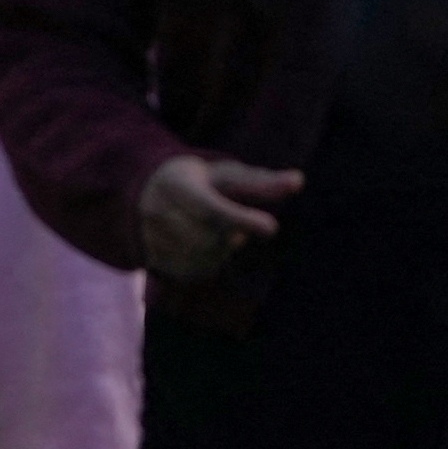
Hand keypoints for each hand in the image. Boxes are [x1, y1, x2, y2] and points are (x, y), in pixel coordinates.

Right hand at [137, 154, 300, 281]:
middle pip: (208, 238)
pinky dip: (209, 264)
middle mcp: (157, 210)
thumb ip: (261, 182)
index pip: (212, 207)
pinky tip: (208, 250)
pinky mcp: (153, 259)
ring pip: (201, 258)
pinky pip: (191, 273)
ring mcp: (151, 237)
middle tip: (238, 229)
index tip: (273, 227)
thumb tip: (299, 181)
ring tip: (221, 235)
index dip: (242, 219)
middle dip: (232, 234)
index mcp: (177, 184)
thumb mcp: (226, 175)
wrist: (147, 192)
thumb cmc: (200, 181)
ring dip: (221, 251)